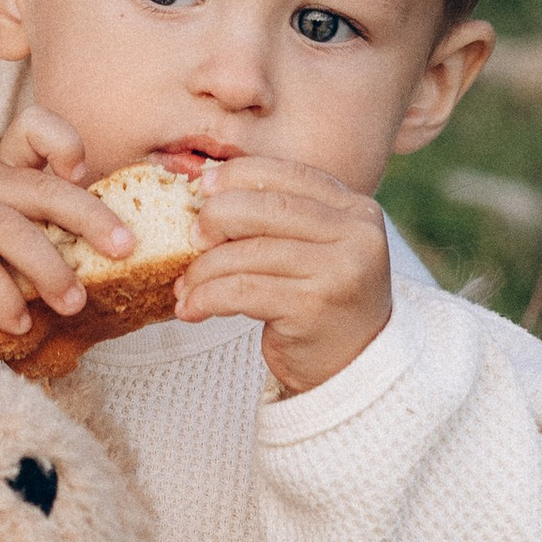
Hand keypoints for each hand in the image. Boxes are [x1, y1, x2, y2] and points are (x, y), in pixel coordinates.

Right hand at [0, 123, 128, 368]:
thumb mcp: (10, 243)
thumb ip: (51, 235)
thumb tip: (124, 259)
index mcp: (1, 170)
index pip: (33, 126)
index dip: (64, 141)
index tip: (86, 175)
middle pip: (42, 188)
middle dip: (90, 218)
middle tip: (124, 250)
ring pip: (12, 231)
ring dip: (50, 270)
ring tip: (75, 304)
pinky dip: (6, 300)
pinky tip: (20, 324)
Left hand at [181, 156, 392, 392]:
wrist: (353, 368)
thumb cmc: (320, 301)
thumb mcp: (314, 249)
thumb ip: (279, 216)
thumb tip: (206, 189)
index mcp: (356, 210)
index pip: (288, 173)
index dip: (237, 175)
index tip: (202, 188)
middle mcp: (356, 236)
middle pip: (266, 208)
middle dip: (215, 219)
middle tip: (191, 239)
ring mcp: (339, 272)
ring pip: (248, 253)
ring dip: (204, 270)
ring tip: (185, 286)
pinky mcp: (314, 308)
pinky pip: (242, 290)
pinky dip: (207, 297)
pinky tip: (192, 309)